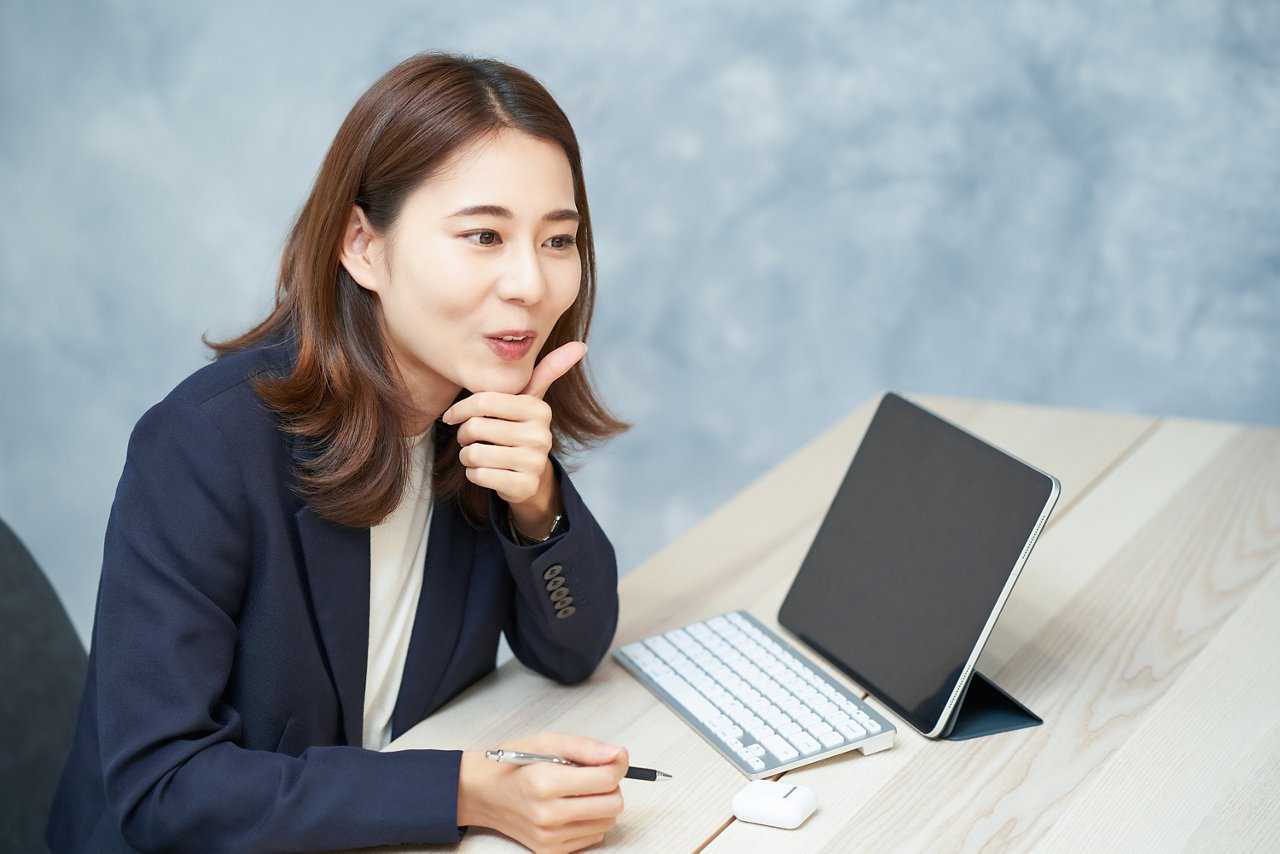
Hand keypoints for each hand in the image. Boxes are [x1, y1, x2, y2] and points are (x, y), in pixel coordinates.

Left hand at [442, 343, 586, 533]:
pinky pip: (479, 476)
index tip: (452, 416)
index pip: (485, 400)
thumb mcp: (530, 400)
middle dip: (463, 434)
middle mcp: (540, 435)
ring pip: (474, 453)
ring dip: (467, 456)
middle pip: (475, 427)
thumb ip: (548, 370)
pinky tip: (485, 471)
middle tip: (469, 437)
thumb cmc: (520, 429)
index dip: (460, 408)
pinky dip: (473, 474)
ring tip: (477, 453)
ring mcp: (534, 462)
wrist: (530, 477)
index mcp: (538, 409)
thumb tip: (581, 346)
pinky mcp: (524, 486)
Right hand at [457, 731, 627, 852]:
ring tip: (579, 790)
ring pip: (607, 822)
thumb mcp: (544, 742)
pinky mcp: (550, 851)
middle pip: (612, 805)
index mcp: (544, 782)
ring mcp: (549, 837)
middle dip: (611, 786)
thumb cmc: (510, 765)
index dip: (617, 764)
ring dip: (602, 804)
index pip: (605, 779)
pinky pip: (592, 837)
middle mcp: (547, 814)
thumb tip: (616, 754)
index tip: (616, 757)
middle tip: (595, 774)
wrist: (480, 793)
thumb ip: (584, 747)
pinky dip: (590, 820)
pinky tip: (572, 807)